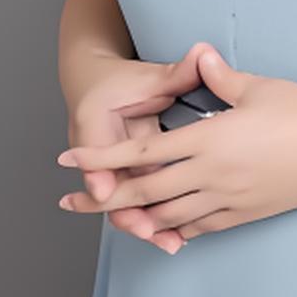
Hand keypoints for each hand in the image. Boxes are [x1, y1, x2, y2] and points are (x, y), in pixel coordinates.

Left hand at [56, 49, 296, 242]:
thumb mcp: (259, 87)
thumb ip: (220, 77)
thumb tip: (199, 55)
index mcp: (209, 140)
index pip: (142, 153)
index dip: (101, 158)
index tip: (69, 159)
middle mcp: (210, 175)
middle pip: (144, 193)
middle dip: (102, 199)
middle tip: (69, 204)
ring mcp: (226, 200)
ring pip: (166, 216)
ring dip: (133, 217)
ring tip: (110, 216)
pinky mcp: (242, 215)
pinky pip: (196, 228)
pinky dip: (171, 228)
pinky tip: (161, 226)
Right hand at [62, 41, 215, 253]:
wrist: (94, 85)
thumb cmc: (119, 81)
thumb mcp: (145, 75)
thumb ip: (176, 71)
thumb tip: (202, 53)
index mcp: (93, 121)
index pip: (95, 151)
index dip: (100, 173)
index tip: (109, 191)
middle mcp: (97, 151)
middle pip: (109, 188)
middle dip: (127, 212)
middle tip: (150, 231)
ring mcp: (110, 169)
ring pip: (125, 201)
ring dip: (143, 222)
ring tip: (171, 243)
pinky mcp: (125, 177)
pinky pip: (138, 202)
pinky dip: (153, 218)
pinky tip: (177, 237)